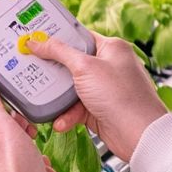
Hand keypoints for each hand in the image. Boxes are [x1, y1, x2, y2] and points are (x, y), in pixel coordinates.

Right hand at [26, 31, 167, 158]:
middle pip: (71, 63)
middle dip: (53, 72)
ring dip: (58, 98)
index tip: (36, 39)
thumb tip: (38, 41)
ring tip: (46, 101)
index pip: (78, 37)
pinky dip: (67, 115)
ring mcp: (103, 89)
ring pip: (70, 88)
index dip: (57, 38)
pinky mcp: (98, 109)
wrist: (139, 135)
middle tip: (33, 69)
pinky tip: (62, 121)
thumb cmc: (123, 97)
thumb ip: (59, 52)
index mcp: (110, 48)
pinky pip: (75, 108)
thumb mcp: (85, 67)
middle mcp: (108, 66)